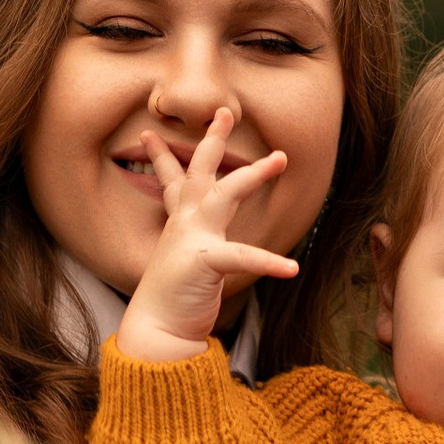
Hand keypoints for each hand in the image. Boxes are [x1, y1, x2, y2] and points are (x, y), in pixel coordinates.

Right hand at [115, 105, 301, 359]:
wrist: (157, 331)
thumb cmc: (173, 300)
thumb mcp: (184, 264)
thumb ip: (199, 248)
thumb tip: (213, 250)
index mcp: (180, 223)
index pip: (173, 181)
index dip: (162, 155)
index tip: (151, 132)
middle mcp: (185, 223)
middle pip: (201, 171)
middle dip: (213, 139)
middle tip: (225, 112)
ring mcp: (194, 239)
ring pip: (225, 193)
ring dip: (253, 173)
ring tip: (280, 159)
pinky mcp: (206, 262)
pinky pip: (243, 257)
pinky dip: (270, 262)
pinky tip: (292, 268)